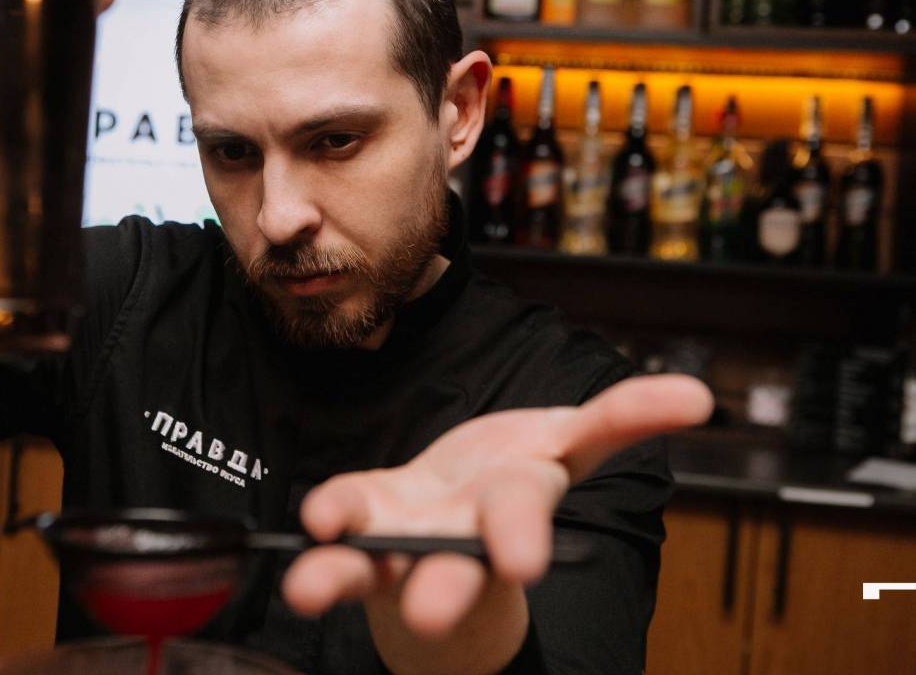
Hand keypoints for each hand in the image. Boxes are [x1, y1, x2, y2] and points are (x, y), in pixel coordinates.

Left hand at [282, 374, 712, 640]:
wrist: (460, 516)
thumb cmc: (511, 481)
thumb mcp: (572, 445)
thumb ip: (624, 420)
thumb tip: (699, 396)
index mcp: (516, 503)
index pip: (519, 516)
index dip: (518, 534)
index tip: (518, 561)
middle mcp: (459, 530)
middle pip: (452, 562)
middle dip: (446, 584)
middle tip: (430, 610)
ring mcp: (404, 530)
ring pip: (372, 561)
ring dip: (341, 576)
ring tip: (308, 589)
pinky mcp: (363, 514)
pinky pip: (342, 511)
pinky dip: (330, 514)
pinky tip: (313, 520)